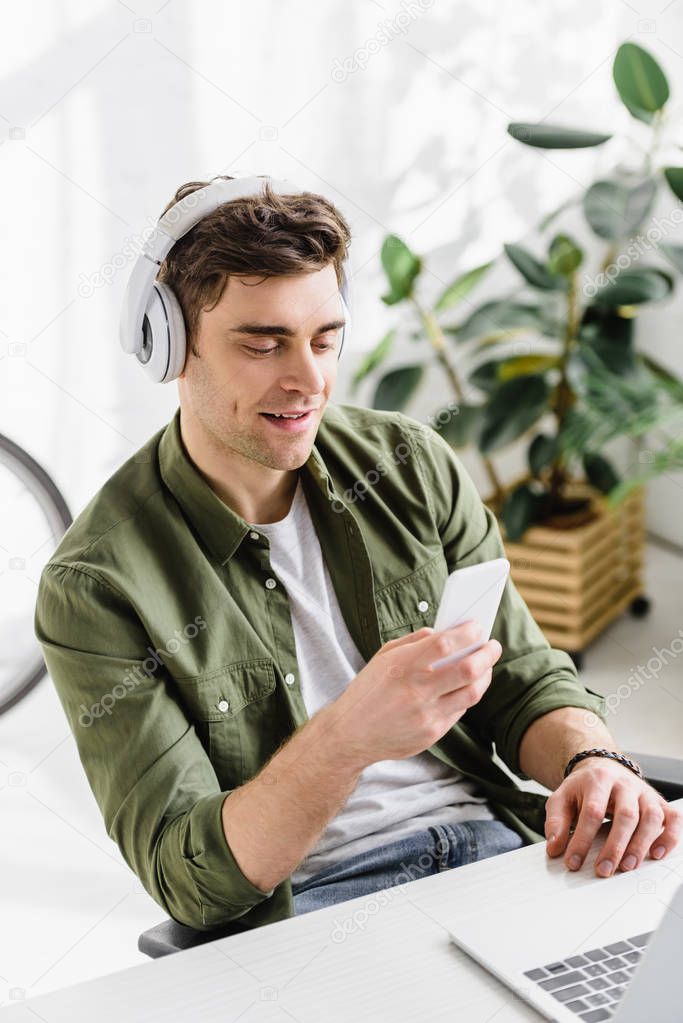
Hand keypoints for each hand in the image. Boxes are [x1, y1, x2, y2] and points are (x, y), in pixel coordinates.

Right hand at [333, 623, 501, 767]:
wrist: (350, 735)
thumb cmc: (367, 691)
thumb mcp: (383, 658)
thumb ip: (413, 642)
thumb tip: (444, 632)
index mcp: (402, 666)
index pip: (445, 644)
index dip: (468, 633)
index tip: (477, 627)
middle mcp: (416, 690)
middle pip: (468, 669)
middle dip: (487, 654)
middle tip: (492, 646)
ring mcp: (426, 715)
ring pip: (472, 693)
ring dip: (484, 676)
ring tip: (484, 666)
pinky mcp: (431, 733)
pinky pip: (460, 710)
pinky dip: (467, 695)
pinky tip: (465, 687)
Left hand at [545, 757, 682, 876]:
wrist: (603, 768)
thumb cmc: (583, 789)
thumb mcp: (561, 798)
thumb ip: (556, 822)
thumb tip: (555, 848)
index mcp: (598, 780)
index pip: (592, 812)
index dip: (582, 840)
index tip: (573, 862)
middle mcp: (625, 784)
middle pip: (626, 815)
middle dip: (615, 847)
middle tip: (603, 870)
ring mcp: (644, 793)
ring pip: (651, 817)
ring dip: (641, 845)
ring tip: (627, 867)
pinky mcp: (659, 802)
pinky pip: (673, 818)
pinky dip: (669, 837)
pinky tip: (656, 854)